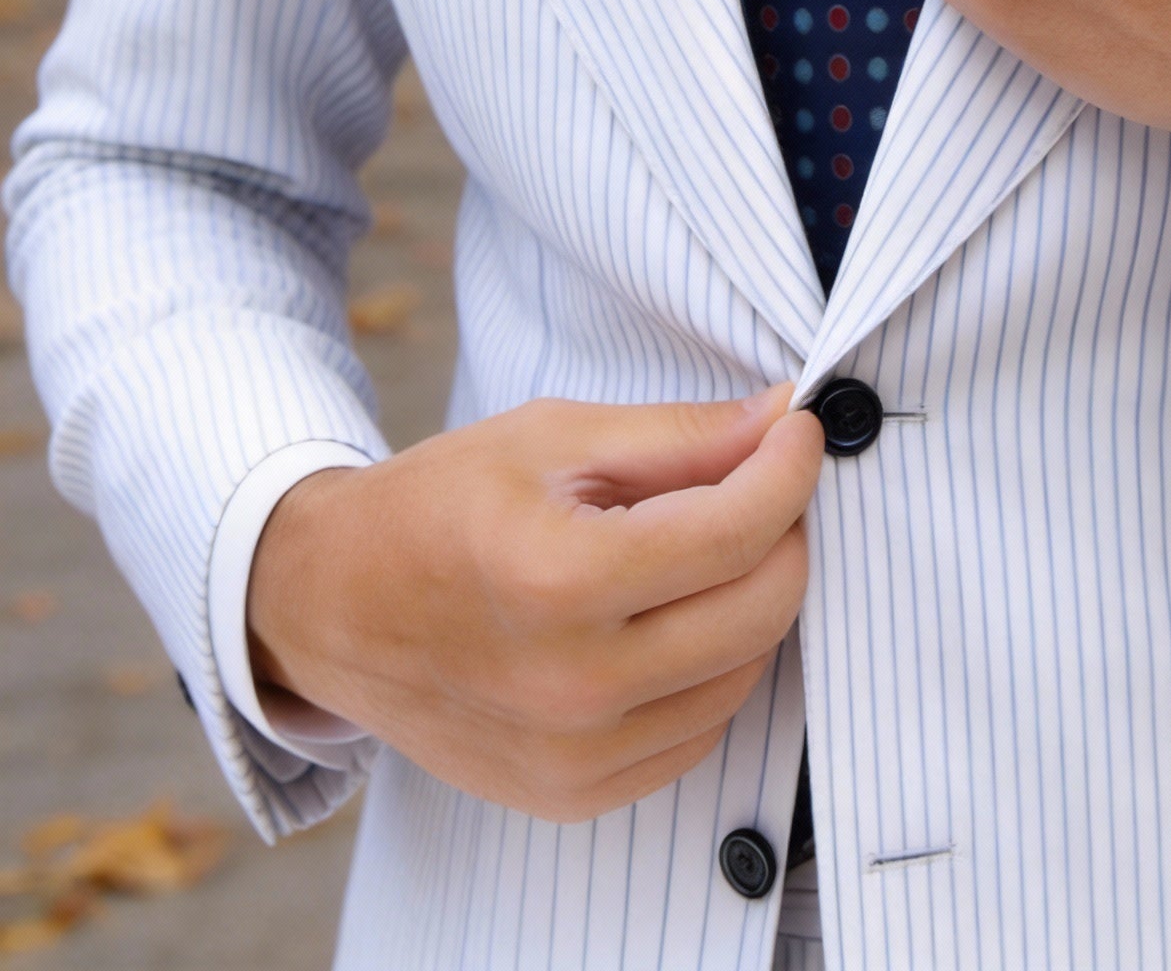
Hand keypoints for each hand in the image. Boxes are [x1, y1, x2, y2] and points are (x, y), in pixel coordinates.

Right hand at [248, 387, 822, 822]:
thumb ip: (681, 435)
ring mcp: (571, 756)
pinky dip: (715, 665)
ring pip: (745, 671)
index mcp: (556, 580)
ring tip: (710, 543)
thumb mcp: (555, 438)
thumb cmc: (439, 505)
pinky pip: (699, 730)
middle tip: (762, 480)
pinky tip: (676, 614)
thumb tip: (783, 418)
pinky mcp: (571, 794)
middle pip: (761, 607)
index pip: (737, 530)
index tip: (796, 429)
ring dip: (754, 597)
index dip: (790, 467)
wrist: (331, 604)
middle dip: (786, 529)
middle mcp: (569, 685)